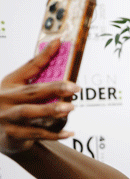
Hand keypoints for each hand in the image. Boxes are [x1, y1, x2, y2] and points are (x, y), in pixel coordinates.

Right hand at [0, 40, 77, 154]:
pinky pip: (36, 133)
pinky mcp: (12, 135)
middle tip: (75, 87)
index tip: (60, 43)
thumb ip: (36, 70)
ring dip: (51, 110)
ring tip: (70, 108)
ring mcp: (7, 117)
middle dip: (54, 88)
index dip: (44, 55)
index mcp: (10, 84)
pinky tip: (69, 132)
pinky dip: (54, 134)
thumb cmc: (11, 105)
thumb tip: (57, 47)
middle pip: (31, 91)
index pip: (29, 66)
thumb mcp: (17, 87)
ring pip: (29, 113)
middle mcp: (6, 99)